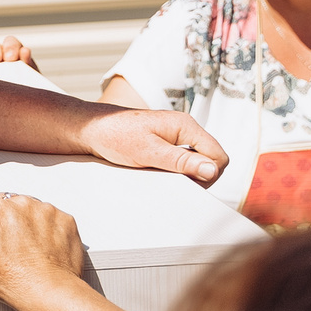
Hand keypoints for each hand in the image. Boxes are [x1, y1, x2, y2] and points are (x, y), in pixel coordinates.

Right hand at [0, 192, 86, 306]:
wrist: (48, 292)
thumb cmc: (11, 278)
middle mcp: (20, 203)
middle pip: (4, 203)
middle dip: (3, 218)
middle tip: (7, 245)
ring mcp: (45, 211)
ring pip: (28, 208)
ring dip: (26, 222)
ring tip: (26, 248)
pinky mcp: (64, 220)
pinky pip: (50, 217)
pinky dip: (47, 228)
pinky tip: (42, 247)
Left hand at [82, 105, 225, 184]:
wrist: (91, 129)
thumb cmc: (116, 136)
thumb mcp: (148, 152)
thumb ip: (181, 161)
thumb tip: (212, 170)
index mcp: (186, 126)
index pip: (219, 156)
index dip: (210, 175)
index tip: (189, 184)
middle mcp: (185, 129)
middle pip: (212, 159)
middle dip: (200, 175)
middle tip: (174, 182)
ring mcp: (176, 136)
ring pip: (198, 161)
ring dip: (187, 173)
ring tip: (164, 175)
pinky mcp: (167, 143)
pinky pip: (183, 160)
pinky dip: (177, 170)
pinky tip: (160, 173)